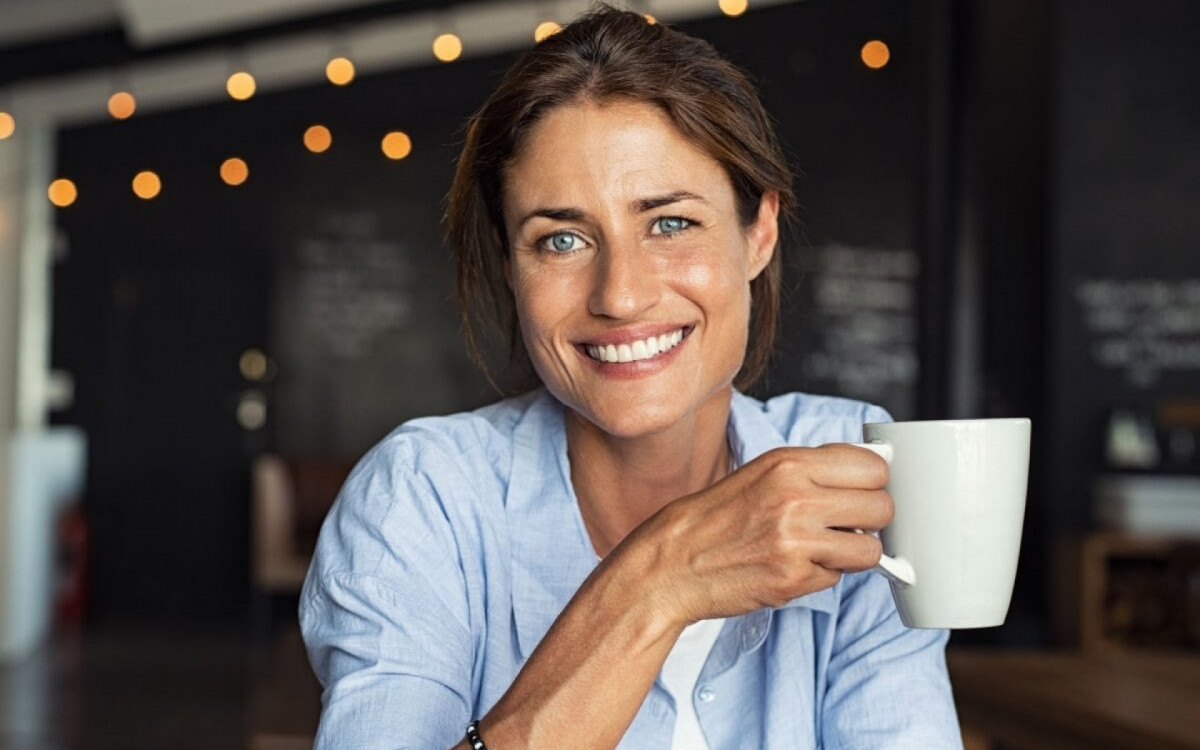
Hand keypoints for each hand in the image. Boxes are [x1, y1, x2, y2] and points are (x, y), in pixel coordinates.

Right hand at [629, 444, 893, 623]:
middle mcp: (795, 498)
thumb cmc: (715, 518)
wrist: (671, 563)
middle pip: (882, 507)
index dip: (873, 482)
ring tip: (822, 549)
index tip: (862, 491)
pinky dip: (821, 575)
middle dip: (870, 520)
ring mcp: (796, 541)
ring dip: (853, 553)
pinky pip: (837, 579)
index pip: (872, 467)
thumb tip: (874, 468)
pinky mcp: (793, 579)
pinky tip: (793, 566)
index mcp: (788, 464)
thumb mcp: (761, 473)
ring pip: (871, 550)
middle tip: (846, 525)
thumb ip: (813, 469)